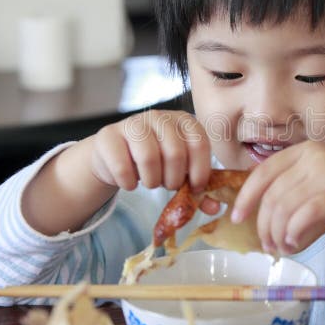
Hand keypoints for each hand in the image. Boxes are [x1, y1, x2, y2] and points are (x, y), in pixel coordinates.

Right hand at [90, 110, 212, 195]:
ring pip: (149, 158)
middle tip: (167, 185)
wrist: (115, 156)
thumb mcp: (180, 171)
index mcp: (184, 121)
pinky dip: (128, 183)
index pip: (200, 144)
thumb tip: (215, 208)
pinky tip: (129, 181)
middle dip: (174, 179)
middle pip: (175, 153)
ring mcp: (133, 123)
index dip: (200, 171)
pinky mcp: (109, 135)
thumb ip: (198, 188)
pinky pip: (122, 167)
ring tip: (150, 182)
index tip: (194, 188)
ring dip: (151, 182)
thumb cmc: (155, 162)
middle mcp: (159, 116)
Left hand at [231, 141, 324, 254]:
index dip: (246, 197)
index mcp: (305, 151)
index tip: (237, 218)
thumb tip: (261, 226)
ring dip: (279, 235)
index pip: (263, 172)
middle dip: (264, 226)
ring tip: (285, 248)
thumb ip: (292, 197)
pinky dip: (295, 232)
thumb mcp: (320, 188)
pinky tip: (296, 243)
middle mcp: (315, 156)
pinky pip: (307, 214)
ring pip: (286, 208)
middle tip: (269, 246)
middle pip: (273, 196)